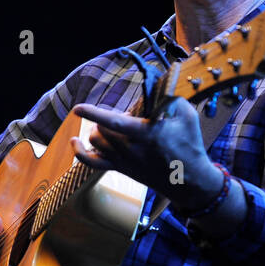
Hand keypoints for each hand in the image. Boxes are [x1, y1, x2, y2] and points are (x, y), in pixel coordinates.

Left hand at [68, 98, 220, 208]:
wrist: (188, 180)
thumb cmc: (189, 144)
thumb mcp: (187, 116)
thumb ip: (170, 98)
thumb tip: (156, 85)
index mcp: (147, 134)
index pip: (115, 123)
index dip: (95, 114)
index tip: (78, 108)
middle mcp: (131, 149)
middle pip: (102, 128)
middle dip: (109, 117)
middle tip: (129, 117)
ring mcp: (123, 161)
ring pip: (95, 141)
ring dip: (99, 128)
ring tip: (116, 127)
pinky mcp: (120, 168)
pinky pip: (91, 162)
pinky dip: (80, 152)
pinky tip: (74, 141)